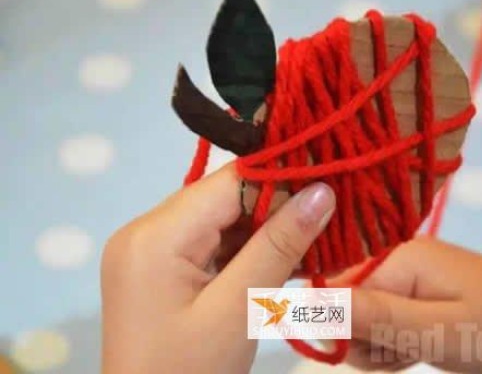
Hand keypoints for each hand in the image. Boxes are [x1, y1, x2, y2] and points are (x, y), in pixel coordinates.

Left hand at [101, 164, 334, 373]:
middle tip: (330, 216)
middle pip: (223, 200)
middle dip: (276, 209)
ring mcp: (149, 253)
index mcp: (155, 235)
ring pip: (220, 223)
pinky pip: (209, 247)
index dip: (281, 178)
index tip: (330, 182)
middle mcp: (144, 232)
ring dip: (265, 233)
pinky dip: (245, 253)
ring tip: (316, 237)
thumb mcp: (239, 310)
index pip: (228, 183)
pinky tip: (283, 259)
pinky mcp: (159, 272)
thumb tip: (321, 190)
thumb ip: (279, 245)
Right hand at [347, 237, 481, 372]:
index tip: (368, 353)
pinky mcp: (422, 292)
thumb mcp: (434, 330)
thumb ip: (372, 316)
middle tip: (399, 356)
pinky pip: (390, 319)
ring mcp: (412, 276)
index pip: (337, 290)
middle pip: (351, 304)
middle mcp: (400, 260)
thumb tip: (306, 300)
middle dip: (365, 339)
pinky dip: (398, 341)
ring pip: (368, 317)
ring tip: (416, 353)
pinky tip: (419, 349)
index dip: (340, 328)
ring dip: (383, 345)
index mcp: (399, 258)